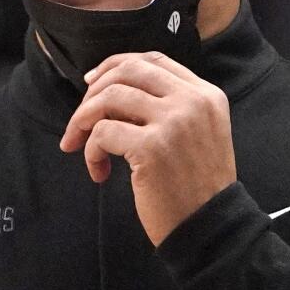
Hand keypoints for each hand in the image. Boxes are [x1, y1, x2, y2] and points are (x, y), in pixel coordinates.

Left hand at [59, 51, 237, 245]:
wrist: (211, 229)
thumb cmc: (196, 186)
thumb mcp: (199, 132)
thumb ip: (169, 105)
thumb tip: (111, 87)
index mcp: (206, 94)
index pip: (153, 59)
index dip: (116, 66)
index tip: (93, 83)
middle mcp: (192, 101)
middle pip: (128, 71)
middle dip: (94, 91)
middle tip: (80, 118)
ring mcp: (173, 122)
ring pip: (109, 97)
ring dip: (83, 120)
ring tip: (79, 144)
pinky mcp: (152, 147)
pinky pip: (102, 133)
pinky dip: (91, 151)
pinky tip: (99, 172)